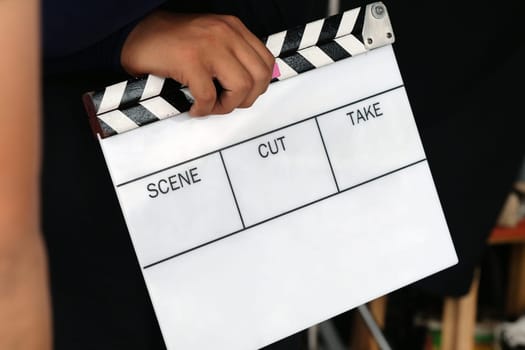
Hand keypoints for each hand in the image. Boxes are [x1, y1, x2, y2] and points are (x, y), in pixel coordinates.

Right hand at [121, 12, 274, 115]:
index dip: (258, 86)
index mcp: (233, 28)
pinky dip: (203, 110)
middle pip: (259, 77)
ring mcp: (209, 46)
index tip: (241, 95)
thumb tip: (251, 87)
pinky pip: (209, 97)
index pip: (266, 62)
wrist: (135, 33)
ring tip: (210, 106)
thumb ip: (232, 56)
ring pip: (241, 88)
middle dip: (246, 99)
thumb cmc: (172, 42)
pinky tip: (194, 108)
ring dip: (226, 106)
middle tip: (226, 104)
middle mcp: (226, 33)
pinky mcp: (190, 61)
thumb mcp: (211, 40)